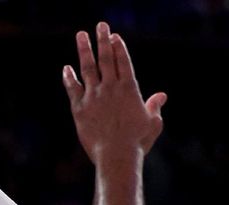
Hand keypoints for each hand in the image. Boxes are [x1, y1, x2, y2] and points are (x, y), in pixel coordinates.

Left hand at [62, 22, 166, 162]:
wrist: (116, 155)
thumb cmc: (137, 142)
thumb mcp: (153, 123)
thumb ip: (155, 107)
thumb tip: (161, 96)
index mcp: (129, 89)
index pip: (124, 62)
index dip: (119, 47)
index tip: (115, 36)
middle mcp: (111, 88)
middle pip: (106, 58)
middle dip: (103, 40)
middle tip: (100, 25)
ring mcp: (94, 96)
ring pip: (88, 68)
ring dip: (84, 50)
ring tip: (81, 35)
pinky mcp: (79, 108)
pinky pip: (73, 88)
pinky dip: (69, 77)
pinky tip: (66, 68)